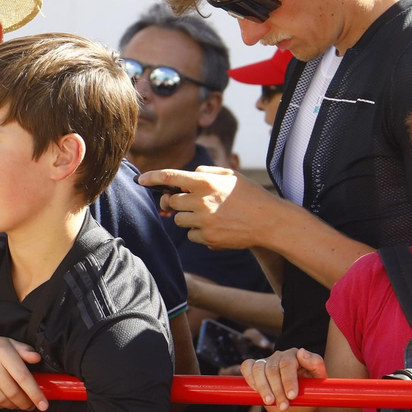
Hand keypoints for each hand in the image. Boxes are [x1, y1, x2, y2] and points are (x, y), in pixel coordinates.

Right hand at [0, 334, 45, 411]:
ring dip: (13, 406)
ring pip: (0, 399)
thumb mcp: (7, 343)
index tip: (44, 406)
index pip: (22, 377)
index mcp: (2, 352)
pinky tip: (4, 402)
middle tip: (31, 406)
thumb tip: (37, 359)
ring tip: (18, 404)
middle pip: (12, 392)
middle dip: (25, 403)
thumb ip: (24, 350)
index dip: (35, 393)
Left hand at [141, 166, 277, 250]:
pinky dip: (199, 232)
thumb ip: (206, 173)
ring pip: (179, 220)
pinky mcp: (208, 238)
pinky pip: (191, 235)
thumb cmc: (250, 196)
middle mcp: (202, 201)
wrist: (270, 222)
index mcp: (206, 182)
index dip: (152, 177)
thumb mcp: (231, 175)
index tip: (141, 179)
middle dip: (177, 202)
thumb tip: (186, 179)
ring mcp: (204, 221)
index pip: (171, 177)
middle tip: (191, 202)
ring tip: (210, 215)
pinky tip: (217, 227)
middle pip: (172, 202)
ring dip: (188, 218)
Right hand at [242, 348, 327, 411]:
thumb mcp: (319, 382)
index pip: (288, 363)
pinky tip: (257, 391)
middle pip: (273, 369)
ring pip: (259, 369)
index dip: (288, 380)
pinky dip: (250, 379)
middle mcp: (280, 356)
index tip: (292, 396)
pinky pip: (247, 367)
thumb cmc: (308, 395)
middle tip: (284, 406)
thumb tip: (302, 352)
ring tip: (270, 402)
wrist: (295, 411)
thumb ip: (316, 364)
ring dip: (263, 388)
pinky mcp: (254, 368)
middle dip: (277, 390)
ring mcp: (267, 361)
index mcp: (296, 356)